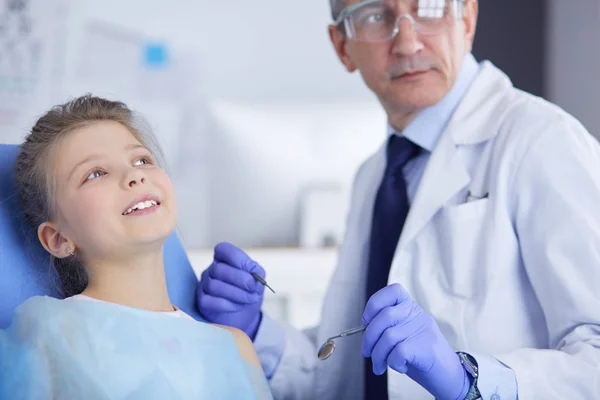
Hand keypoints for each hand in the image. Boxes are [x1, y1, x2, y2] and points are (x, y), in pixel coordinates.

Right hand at [196, 242, 265, 339]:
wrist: (244, 316)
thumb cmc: (248, 292)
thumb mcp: (257, 280)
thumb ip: (257, 273)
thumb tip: (254, 272)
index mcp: (224, 259)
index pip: (223, 249)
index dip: (238, 258)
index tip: (252, 269)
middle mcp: (211, 270)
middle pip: (219, 269)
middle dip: (241, 279)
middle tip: (254, 288)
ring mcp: (204, 285)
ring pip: (214, 286)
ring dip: (237, 293)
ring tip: (250, 299)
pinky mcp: (202, 302)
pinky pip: (210, 301)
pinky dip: (228, 304)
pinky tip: (238, 306)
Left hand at [362, 284, 469, 399]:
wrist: (448, 375)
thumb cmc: (420, 355)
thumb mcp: (403, 334)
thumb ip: (387, 327)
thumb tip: (364, 330)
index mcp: (411, 307)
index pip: (393, 291)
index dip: (374, 304)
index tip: (367, 321)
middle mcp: (418, 314)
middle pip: (384, 317)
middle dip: (368, 338)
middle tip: (368, 353)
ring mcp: (424, 329)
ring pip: (388, 337)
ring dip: (378, 356)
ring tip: (379, 366)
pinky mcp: (426, 347)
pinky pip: (398, 352)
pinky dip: (392, 363)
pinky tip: (398, 367)